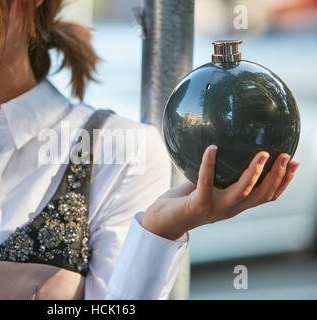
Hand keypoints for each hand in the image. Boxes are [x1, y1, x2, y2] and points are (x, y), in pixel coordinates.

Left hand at [141, 145, 299, 239]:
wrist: (161, 223)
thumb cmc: (183, 201)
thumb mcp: (205, 186)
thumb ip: (217, 173)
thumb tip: (222, 144)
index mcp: (235, 205)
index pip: (266, 196)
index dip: (283, 182)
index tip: (294, 162)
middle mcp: (229, 209)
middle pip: (261, 194)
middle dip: (277, 176)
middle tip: (285, 155)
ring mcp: (214, 208)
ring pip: (242, 191)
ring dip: (254, 172)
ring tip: (263, 154)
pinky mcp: (198, 204)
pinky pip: (205, 181)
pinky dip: (209, 164)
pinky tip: (211, 148)